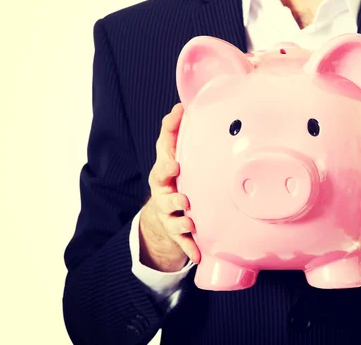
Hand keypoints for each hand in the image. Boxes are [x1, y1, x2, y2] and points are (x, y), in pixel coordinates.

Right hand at [139, 103, 199, 271]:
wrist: (162, 211)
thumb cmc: (172, 176)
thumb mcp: (172, 154)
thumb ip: (175, 132)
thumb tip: (181, 105)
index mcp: (165, 172)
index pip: (163, 161)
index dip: (167, 164)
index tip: (175, 163)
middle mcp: (163, 193)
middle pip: (164, 194)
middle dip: (172, 195)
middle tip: (183, 197)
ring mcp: (168, 214)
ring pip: (173, 219)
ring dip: (181, 221)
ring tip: (190, 223)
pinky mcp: (176, 232)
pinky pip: (182, 243)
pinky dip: (190, 249)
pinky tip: (198, 255)